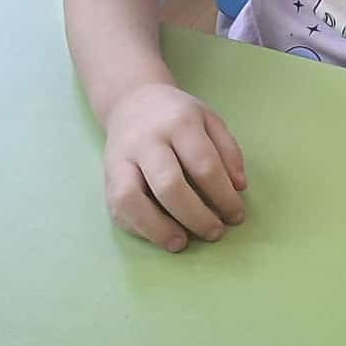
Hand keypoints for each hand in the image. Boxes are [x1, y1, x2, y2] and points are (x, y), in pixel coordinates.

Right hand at [100, 83, 247, 250]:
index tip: (236, 216)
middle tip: (215, 233)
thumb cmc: (177, 117)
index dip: (223, 196)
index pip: (204, 164)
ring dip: (157, 228)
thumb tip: (239, 188)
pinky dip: (139, 228)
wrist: (132, 102)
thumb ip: (229, 152)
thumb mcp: (210, 120)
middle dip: (195, 216)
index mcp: (179, 123)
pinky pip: (117, 208)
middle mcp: (146, 140)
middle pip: (168, 184)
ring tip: (181, 243)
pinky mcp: (107, 178)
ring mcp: (120, 160)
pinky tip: (161, 235)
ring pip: (130, 198)